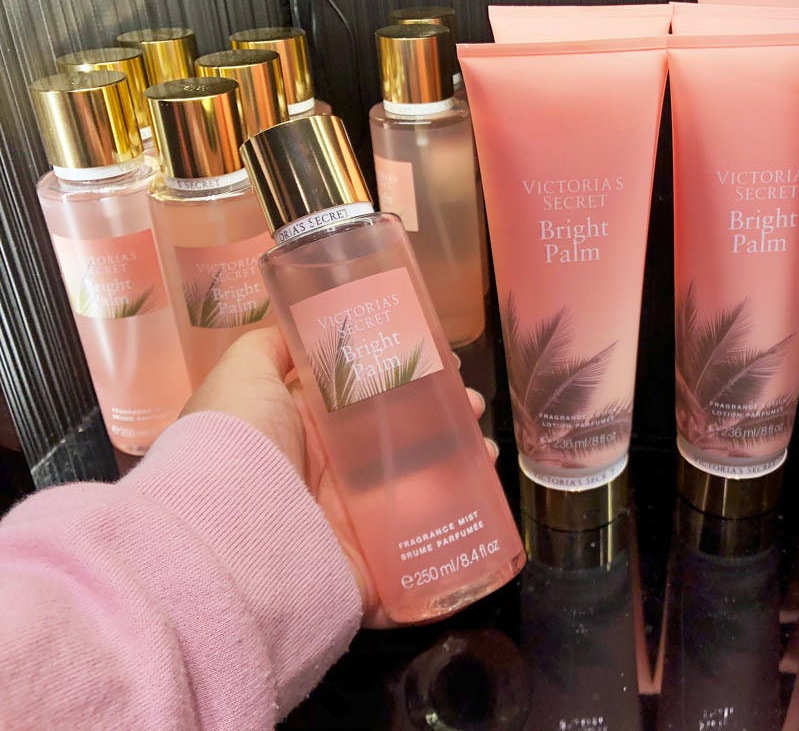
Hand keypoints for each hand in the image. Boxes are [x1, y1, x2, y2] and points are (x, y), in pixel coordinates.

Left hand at [182, 327, 494, 627]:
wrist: (228, 538)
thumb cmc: (239, 445)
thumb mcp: (243, 376)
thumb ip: (269, 347)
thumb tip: (296, 319)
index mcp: (307, 432)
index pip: (367, 398)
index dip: (407, 376)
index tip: (443, 359)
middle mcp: (333, 476)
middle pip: (402, 440)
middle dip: (444, 418)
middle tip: (472, 403)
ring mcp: (357, 522)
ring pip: (423, 488)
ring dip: (461, 464)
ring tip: (484, 449)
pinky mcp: (377, 565)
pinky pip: (425, 545)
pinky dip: (459, 523)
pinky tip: (482, 494)